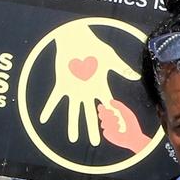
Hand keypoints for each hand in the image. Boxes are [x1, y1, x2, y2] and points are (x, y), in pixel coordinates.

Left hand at [38, 19, 140, 145]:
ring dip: (72, 124)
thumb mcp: (110, 57)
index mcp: (99, 86)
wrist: (74, 36)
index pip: (107, 105)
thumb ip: (121, 68)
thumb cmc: (94, 46)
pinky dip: (49, 108)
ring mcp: (73, 89)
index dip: (112, 117)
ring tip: (72, 138)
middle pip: (89, 114)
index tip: (117, 129)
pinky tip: (43, 119)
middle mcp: (86, 92)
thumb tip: (136, 76)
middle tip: (94, 143)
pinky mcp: (61, 84)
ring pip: (73, 111)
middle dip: (92, 128)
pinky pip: (54, 99)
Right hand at [98, 100, 152, 153]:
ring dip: (110, 120)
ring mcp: (109, 129)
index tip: (101, 105)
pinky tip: (118, 129)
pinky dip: (111, 127)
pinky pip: (105, 128)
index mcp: (115, 116)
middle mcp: (111, 122)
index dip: (102, 108)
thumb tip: (110, 101)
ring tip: (118, 121)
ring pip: (103, 122)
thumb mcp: (126, 112)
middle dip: (105, 113)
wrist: (134, 137)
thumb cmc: (132, 125)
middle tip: (111, 113)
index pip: (105, 111)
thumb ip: (119, 105)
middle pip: (101, 115)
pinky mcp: (108, 135)